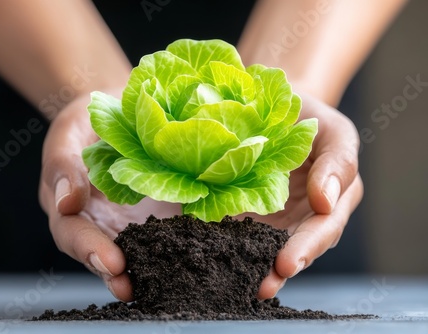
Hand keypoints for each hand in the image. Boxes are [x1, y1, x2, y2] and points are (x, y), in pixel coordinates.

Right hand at [39, 92, 180, 301]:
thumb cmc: (88, 118)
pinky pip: (167, 233)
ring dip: (149, 269)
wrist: (120, 110)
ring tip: (169, 283)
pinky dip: (183, 245)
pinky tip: (204, 251)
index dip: (89, 249)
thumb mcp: (69, 131)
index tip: (111, 262)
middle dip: (116, 273)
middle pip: (102, 254)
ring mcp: (130, 221)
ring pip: (136, 251)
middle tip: (131, 287)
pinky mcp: (157, 215)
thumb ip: (63, 164)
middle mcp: (100, 221)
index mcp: (70, 204)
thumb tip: (67, 202)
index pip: (72, 232)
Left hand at [239, 92, 363, 299]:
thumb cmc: (308, 115)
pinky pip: (242, 227)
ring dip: (255, 264)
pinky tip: (215, 252)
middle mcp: (306, 213)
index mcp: (335, 197)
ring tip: (239, 282)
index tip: (286, 263)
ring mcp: (277, 213)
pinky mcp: (251, 208)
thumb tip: (325, 202)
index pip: (324, 228)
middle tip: (262, 286)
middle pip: (296, 246)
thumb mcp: (332, 129)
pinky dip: (231, 242)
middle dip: (279, 268)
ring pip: (268, 244)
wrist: (272, 106)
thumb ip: (339, 162)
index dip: (306, 247)